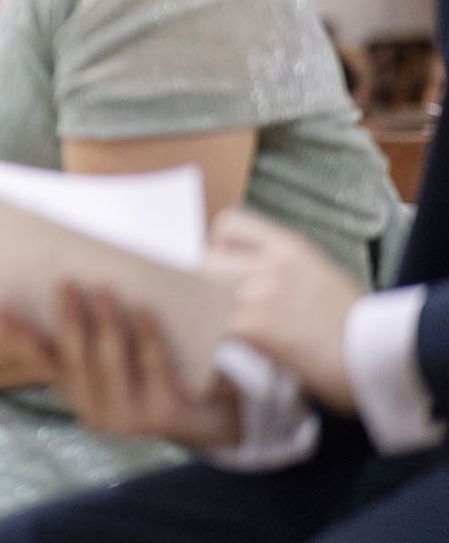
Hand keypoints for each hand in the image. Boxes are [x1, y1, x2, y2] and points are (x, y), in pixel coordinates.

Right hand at [1, 285, 240, 446]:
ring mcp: (128, 419)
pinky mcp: (163, 415)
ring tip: (103, 288)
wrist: (203, 416)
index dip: (19, 334)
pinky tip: (143, 307)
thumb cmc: (148, 370)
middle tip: (65, 282)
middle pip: (76, 357)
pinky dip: (147, 334)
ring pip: (111, 360)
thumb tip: (66, 284)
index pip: (42, 359)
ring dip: (105, 321)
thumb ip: (86, 334)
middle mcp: (95, 413)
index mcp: (76, 395)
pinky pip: (152, 365)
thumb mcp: (113, 357)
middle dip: (69, 318)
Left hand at [209, 208, 362, 412]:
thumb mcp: (318, 275)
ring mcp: (262, 292)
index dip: (215, 246)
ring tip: (200, 332)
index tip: (218, 270)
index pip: (227, 224)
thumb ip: (276, 267)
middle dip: (195, 284)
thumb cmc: (355, 325)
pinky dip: (206, 342)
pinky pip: (211, 327)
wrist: (384, 356)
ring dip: (196, 314)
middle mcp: (271, 263)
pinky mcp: (257, 326)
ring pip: (200, 293)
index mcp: (289, 246)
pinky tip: (214, 355)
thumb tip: (235, 276)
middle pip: (204, 259)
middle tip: (199, 306)